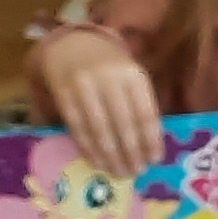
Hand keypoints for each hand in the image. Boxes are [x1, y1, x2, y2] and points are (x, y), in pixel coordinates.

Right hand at [32, 27, 165, 178]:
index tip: (155, 160)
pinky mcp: (63, 94)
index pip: (145, 113)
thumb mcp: (132, 78)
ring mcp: (84, 87)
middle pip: (123, 123)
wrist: (74, 46)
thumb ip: (140, 105)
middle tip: (136, 172)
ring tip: (118, 172)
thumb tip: (150, 146)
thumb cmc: (112, 69)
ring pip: (99, 127)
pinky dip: (88, 147)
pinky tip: (97, 161)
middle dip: (130, 151)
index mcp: (133, 76)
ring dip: (110, 154)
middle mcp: (109, 80)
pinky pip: (77, 126)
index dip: (150, 139)